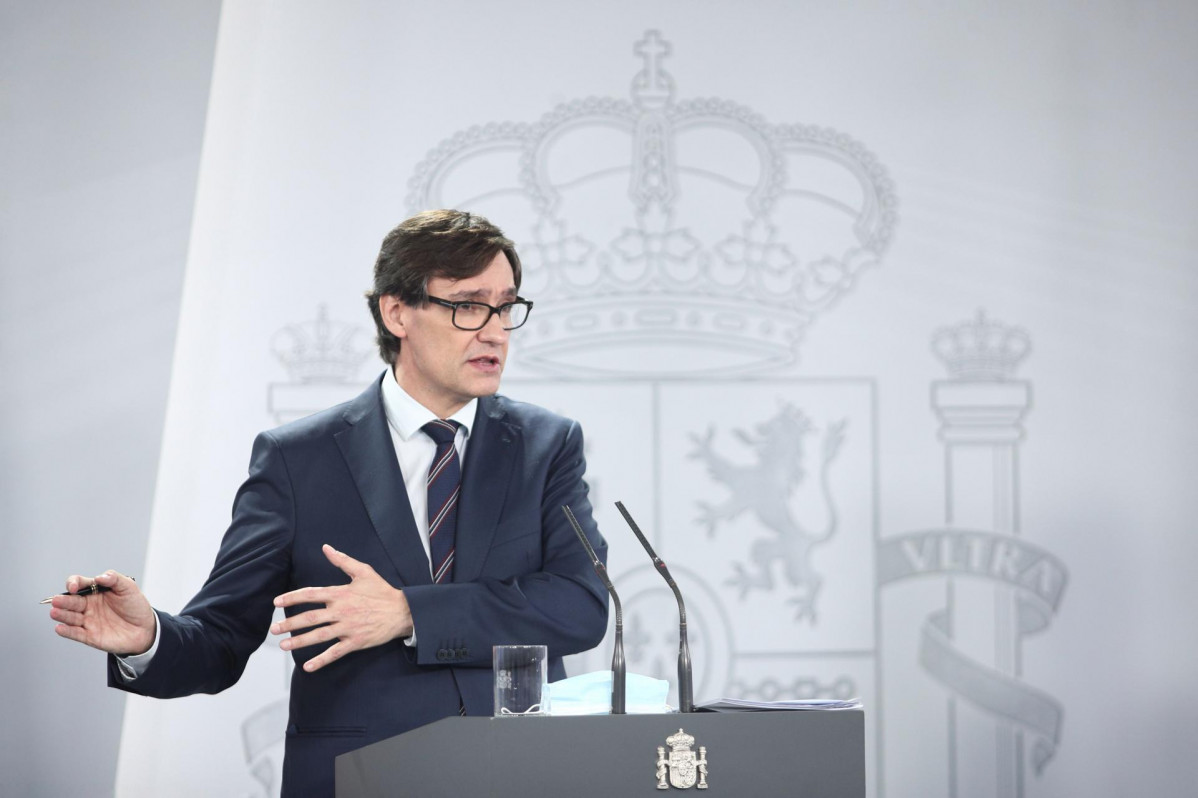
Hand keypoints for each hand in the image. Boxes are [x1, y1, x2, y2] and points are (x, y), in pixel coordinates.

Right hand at [48, 571, 155, 654]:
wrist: (145, 629)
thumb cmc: (135, 606)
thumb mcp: (129, 588)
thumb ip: (115, 579)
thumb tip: (100, 576)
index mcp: (96, 591)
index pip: (79, 584)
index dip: (74, 583)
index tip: (75, 587)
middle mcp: (88, 605)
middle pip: (72, 601)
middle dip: (63, 600)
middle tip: (56, 600)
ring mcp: (88, 620)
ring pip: (70, 617)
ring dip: (61, 614)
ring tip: (54, 612)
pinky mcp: (89, 636)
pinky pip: (75, 633)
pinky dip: (67, 631)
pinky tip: (59, 628)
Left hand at [271, 544, 412, 672]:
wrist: (402, 611)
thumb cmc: (382, 591)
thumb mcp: (364, 571)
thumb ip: (342, 560)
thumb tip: (326, 548)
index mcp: (341, 593)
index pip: (311, 594)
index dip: (292, 597)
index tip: (277, 602)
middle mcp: (341, 611)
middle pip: (310, 618)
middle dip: (289, 623)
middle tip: (274, 628)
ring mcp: (348, 628)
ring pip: (319, 636)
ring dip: (299, 641)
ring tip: (284, 645)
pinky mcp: (355, 642)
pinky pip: (335, 652)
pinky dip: (321, 660)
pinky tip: (308, 666)